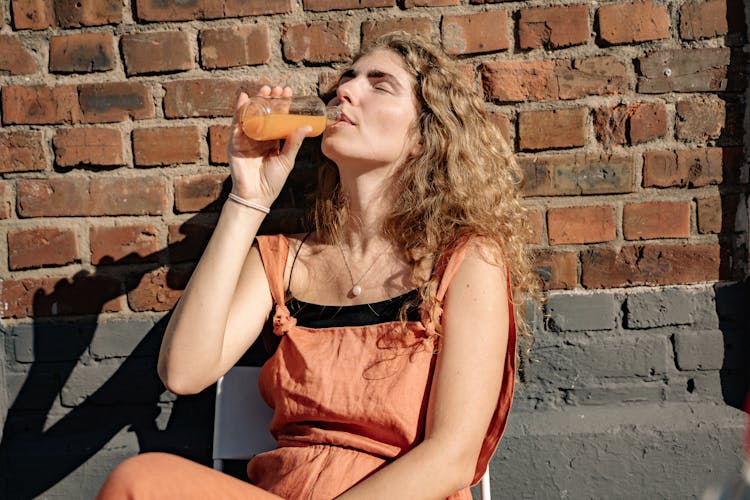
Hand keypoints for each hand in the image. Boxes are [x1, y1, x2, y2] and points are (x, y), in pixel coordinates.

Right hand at [226, 86, 312, 205]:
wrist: (256, 195)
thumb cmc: (272, 181)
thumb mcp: (286, 159)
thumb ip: (294, 142)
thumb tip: (307, 126)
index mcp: (271, 141)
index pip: (277, 118)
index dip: (282, 105)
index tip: (288, 93)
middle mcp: (258, 137)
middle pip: (263, 113)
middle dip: (270, 99)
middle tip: (277, 88)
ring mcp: (245, 139)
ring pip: (251, 115)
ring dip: (257, 100)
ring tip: (265, 89)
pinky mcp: (234, 142)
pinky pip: (236, 123)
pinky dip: (239, 109)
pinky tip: (244, 98)